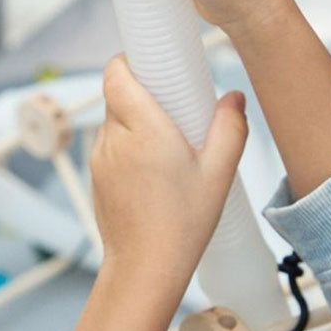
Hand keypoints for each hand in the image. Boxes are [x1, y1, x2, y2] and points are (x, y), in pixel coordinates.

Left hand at [90, 55, 247, 304]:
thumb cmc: (182, 224)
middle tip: (173, 109)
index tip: (153, 65)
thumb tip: (233, 98)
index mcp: (144, 128)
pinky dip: (128, 146)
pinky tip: (154, 170)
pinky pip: (110, 145)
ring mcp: (100, 158)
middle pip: (118, 94)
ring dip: (135, 122)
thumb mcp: (219, 173)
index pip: (116, 73)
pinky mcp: (96, 175)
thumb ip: (230, 128)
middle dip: (143, 93)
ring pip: (113, 120)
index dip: (130, 62)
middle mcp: (114, 138)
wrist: (145, 268)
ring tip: (167, 145)